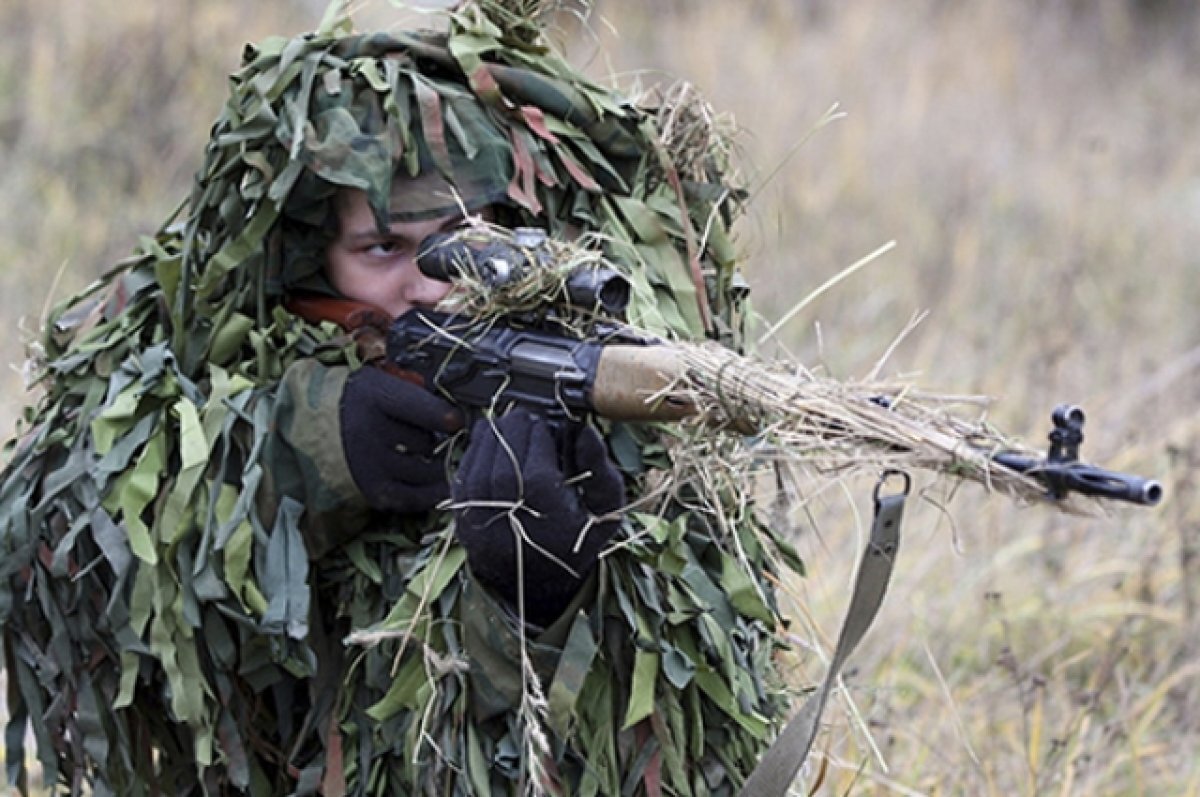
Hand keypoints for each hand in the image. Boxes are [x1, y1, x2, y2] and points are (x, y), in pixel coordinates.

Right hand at [339, 366, 462, 512]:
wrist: (308, 427)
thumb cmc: (353, 401)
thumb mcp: (378, 383)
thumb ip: (412, 394)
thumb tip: (454, 418)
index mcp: (371, 396)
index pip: (418, 408)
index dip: (444, 417)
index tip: (459, 422)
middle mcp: (368, 431)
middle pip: (424, 442)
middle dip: (437, 442)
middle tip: (436, 438)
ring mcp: (368, 464)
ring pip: (423, 471)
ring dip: (435, 467)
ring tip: (435, 459)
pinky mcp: (370, 490)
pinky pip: (412, 498)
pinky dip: (430, 494)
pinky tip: (439, 486)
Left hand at [452, 408, 623, 624]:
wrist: (537, 582)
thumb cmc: (577, 540)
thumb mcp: (604, 512)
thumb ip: (601, 471)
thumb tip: (583, 430)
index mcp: (549, 527)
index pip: (536, 473)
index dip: (539, 440)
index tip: (546, 424)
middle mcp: (510, 528)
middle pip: (503, 466)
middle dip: (514, 432)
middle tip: (526, 416)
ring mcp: (481, 527)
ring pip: (478, 468)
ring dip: (493, 436)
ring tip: (509, 423)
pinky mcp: (462, 522)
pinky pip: (462, 477)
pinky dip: (473, 451)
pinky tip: (488, 438)